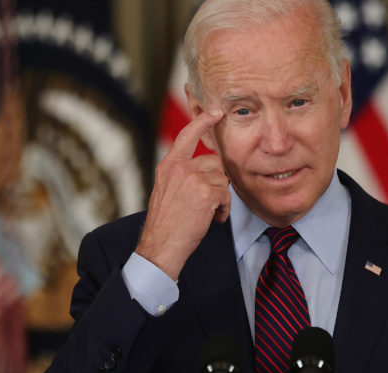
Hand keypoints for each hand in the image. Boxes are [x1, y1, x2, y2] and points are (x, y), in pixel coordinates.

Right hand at [136, 110, 228, 279]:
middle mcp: (180, 168)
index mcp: (169, 166)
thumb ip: (183, 175)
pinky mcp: (206, 193)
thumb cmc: (166, 223)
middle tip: (209, 201)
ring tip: (209, 213)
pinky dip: (223, 210)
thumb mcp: (167, 191)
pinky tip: (213, 219)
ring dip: (221, 198)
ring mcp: (193, 179)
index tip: (215, 113)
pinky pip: (226, 195)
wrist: (161, 245)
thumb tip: (208, 170)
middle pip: (214, 163)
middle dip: (217, 182)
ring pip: (222, 180)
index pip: (186, 136)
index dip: (202, 122)